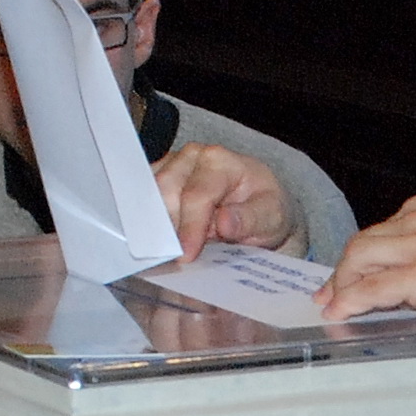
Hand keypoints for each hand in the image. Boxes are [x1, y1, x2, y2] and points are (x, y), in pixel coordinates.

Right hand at [154, 143, 300, 258]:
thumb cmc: (263, 207)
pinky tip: (155, 241)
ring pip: (150, 194)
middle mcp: (192, 156)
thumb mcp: (271, 216)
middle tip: (173, 258)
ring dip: (155, 224)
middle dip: (168, 228)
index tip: (186, 255)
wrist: (256, 203)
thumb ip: (250, 219)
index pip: (197, 196)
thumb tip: (225, 222)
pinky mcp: (160, 177)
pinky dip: (148, 219)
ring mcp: (173, 164)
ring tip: (165, 252)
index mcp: (220, 161)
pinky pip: (144, 197)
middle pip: (167, 192)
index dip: (190, 228)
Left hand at [320, 198, 415, 370]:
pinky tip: (341, 312)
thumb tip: (409, 274)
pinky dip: (350, 300)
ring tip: (336, 307)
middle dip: (342, 271)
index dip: (360, 256)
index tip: (349, 274)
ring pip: (361, 259)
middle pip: (363, 242)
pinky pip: (373, 287)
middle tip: (331, 294)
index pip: (381, 230)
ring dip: (342, 285)